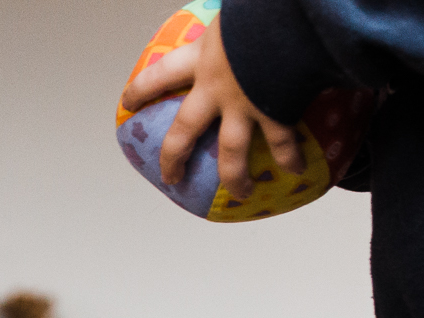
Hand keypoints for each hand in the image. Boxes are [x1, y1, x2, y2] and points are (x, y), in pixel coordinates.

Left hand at [120, 14, 303, 197]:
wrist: (292, 17)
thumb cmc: (262, 7)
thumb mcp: (236, 9)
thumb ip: (229, 21)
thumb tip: (238, 6)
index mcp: (202, 57)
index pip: (160, 75)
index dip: (142, 90)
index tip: (127, 104)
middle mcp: (216, 88)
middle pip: (184, 132)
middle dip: (174, 158)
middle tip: (171, 177)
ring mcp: (245, 105)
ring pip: (231, 153)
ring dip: (234, 177)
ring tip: (241, 193)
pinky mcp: (276, 111)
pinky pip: (282, 142)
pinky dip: (291, 158)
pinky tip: (297, 170)